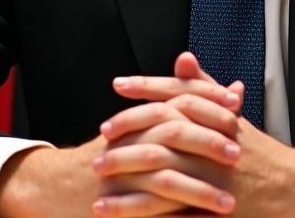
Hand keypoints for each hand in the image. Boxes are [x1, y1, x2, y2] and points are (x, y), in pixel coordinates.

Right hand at [0, 68, 245, 217]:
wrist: (58, 186)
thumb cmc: (115, 152)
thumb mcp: (151, 123)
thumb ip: (197, 105)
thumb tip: (236, 89)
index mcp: (143, 117)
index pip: (179, 100)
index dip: (209, 102)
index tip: (237, 107)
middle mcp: (130, 139)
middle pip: (173, 133)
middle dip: (207, 144)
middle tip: (236, 155)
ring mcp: (121, 172)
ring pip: (165, 177)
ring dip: (199, 190)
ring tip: (228, 203)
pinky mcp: (114, 202)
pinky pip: (147, 210)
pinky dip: (175, 217)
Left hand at [96, 52, 294, 216]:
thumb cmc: (258, 151)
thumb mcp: (232, 114)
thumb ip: (204, 87)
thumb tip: (182, 58)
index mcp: (219, 118)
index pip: (179, 95)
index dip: (147, 87)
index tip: (118, 85)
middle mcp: (216, 145)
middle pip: (166, 132)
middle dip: (130, 133)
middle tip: (101, 137)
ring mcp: (214, 179)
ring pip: (165, 174)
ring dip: (127, 177)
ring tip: (98, 178)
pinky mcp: (212, 209)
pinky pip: (172, 212)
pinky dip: (140, 212)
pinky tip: (116, 213)